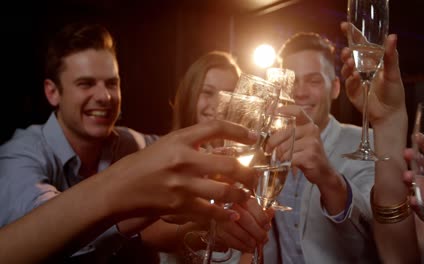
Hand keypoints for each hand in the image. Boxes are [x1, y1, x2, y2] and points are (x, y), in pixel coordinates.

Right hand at [103, 120, 257, 223]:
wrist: (117, 189)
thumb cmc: (141, 165)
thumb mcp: (166, 145)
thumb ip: (191, 144)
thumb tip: (220, 149)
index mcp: (179, 139)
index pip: (215, 127)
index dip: (238, 131)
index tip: (253, 137)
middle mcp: (183, 159)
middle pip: (229, 164)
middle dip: (249, 173)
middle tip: (254, 177)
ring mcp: (181, 184)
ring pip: (224, 191)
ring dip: (241, 195)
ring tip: (246, 195)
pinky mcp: (178, 205)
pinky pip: (210, 212)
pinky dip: (224, 215)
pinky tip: (232, 214)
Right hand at [215, 197, 273, 252]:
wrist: (218, 215)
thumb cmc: (238, 210)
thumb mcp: (251, 207)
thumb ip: (261, 210)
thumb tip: (271, 212)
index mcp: (238, 195)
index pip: (251, 205)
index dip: (261, 217)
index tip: (267, 226)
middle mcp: (227, 203)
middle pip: (245, 218)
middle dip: (257, 231)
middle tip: (263, 238)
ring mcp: (219, 217)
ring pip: (235, 230)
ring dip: (248, 239)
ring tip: (255, 244)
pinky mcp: (214, 229)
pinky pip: (228, 239)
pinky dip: (240, 245)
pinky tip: (247, 247)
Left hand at [276, 105, 336, 186]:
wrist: (323, 171)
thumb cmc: (308, 154)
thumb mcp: (303, 139)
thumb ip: (291, 132)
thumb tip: (269, 130)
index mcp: (309, 124)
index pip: (298, 111)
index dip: (285, 110)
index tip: (273, 111)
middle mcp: (312, 130)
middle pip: (285, 132)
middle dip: (272, 142)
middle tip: (268, 149)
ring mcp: (312, 143)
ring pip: (285, 147)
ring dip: (279, 154)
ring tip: (279, 158)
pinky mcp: (310, 155)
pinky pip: (289, 157)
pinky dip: (284, 162)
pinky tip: (285, 163)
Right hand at [340, 22, 404, 126]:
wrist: (390, 113)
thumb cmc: (394, 92)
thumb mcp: (394, 72)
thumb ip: (391, 56)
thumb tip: (392, 36)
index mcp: (372, 61)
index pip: (360, 45)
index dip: (351, 35)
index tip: (344, 26)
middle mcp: (361, 69)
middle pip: (349, 56)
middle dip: (346, 53)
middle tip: (348, 52)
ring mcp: (355, 80)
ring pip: (346, 69)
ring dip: (347, 65)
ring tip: (351, 63)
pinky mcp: (352, 92)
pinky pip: (348, 83)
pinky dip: (351, 79)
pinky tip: (355, 76)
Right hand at [403, 148, 423, 256]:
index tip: (417, 136)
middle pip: (420, 166)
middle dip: (412, 158)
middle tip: (406, 153)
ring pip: (413, 184)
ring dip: (409, 179)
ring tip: (407, 177)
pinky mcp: (423, 210)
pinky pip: (416, 205)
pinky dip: (414, 203)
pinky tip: (414, 201)